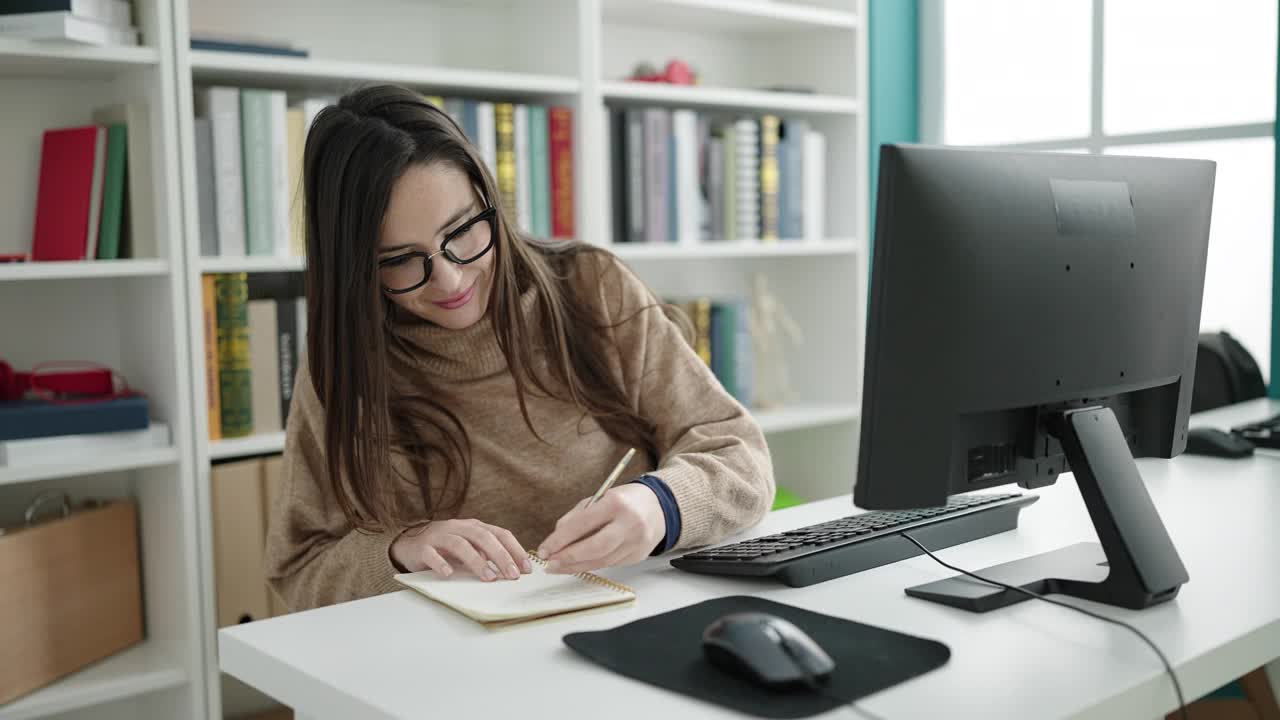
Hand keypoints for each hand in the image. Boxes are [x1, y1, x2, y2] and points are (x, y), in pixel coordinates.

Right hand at [391, 519, 532, 580]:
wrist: (410, 543)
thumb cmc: (446, 548)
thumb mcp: (470, 547)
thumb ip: (487, 555)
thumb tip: (512, 570)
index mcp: (474, 526)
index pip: (500, 533)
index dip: (515, 549)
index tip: (527, 568)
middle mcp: (459, 527)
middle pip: (483, 537)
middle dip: (501, 556)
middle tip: (512, 575)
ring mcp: (440, 536)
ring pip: (460, 544)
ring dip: (476, 561)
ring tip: (488, 577)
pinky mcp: (422, 548)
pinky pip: (432, 554)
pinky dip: (441, 563)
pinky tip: (449, 574)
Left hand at [537, 484, 665, 573]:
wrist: (658, 507)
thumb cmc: (624, 501)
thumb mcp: (600, 498)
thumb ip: (577, 516)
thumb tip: (556, 538)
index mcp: (617, 503)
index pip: (583, 524)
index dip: (560, 539)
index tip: (545, 549)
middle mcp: (629, 523)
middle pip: (595, 547)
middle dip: (568, 558)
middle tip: (550, 563)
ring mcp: (637, 542)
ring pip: (602, 561)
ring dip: (576, 567)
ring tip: (558, 567)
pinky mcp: (638, 556)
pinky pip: (610, 564)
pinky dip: (591, 565)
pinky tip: (577, 565)